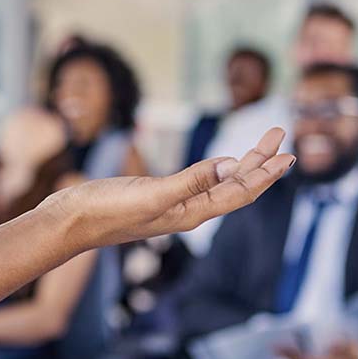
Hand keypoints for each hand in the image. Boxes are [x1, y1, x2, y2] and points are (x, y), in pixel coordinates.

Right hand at [46, 128, 294, 249]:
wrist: (69, 221)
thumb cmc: (106, 210)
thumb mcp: (153, 193)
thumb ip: (193, 181)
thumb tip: (235, 166)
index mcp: (192, 213)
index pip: (241, 192)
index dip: (266, 173)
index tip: (288, 153)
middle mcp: (187, 211)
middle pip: (235, 186)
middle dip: (260, 163)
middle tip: (280, 136)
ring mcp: (171, 205)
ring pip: (217, 184)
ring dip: (241, 165)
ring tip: (260, 148)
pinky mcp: (154, 196)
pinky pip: (196, 182)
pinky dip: (213, 170)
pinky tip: (216, 166)